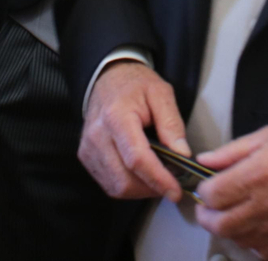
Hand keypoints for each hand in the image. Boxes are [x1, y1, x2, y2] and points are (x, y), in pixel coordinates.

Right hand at [79, 60, 189, 201]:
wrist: (108, 77)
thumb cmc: (135, 84)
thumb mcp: (161, 94)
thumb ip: (172, 124)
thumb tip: (182, 155)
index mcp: (116, 117)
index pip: (137, 159)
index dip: (158, 179)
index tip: (175, 190)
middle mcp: (97, 135)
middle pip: (125, 179)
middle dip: (152, 188)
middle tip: (172, 182)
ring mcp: (88, 148)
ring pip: (117, 187)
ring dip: (141, 190)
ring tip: (158, 177)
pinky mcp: (86, 156)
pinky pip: (109, 183)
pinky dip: (128, 186)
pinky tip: (141, 174)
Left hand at [194, 121, 267, 259]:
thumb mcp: (267, 135)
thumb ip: (231, 151)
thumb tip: (205, 161)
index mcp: (258, 173)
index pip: (213, 195)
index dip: (204, 191)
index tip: (207, 188)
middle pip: (221, 225)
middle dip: (208, 217)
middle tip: (209, 209)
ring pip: (240, 240)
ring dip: (230, 230)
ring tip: (232, 216)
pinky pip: (265, 253)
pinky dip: (254, 244)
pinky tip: (254, 228)